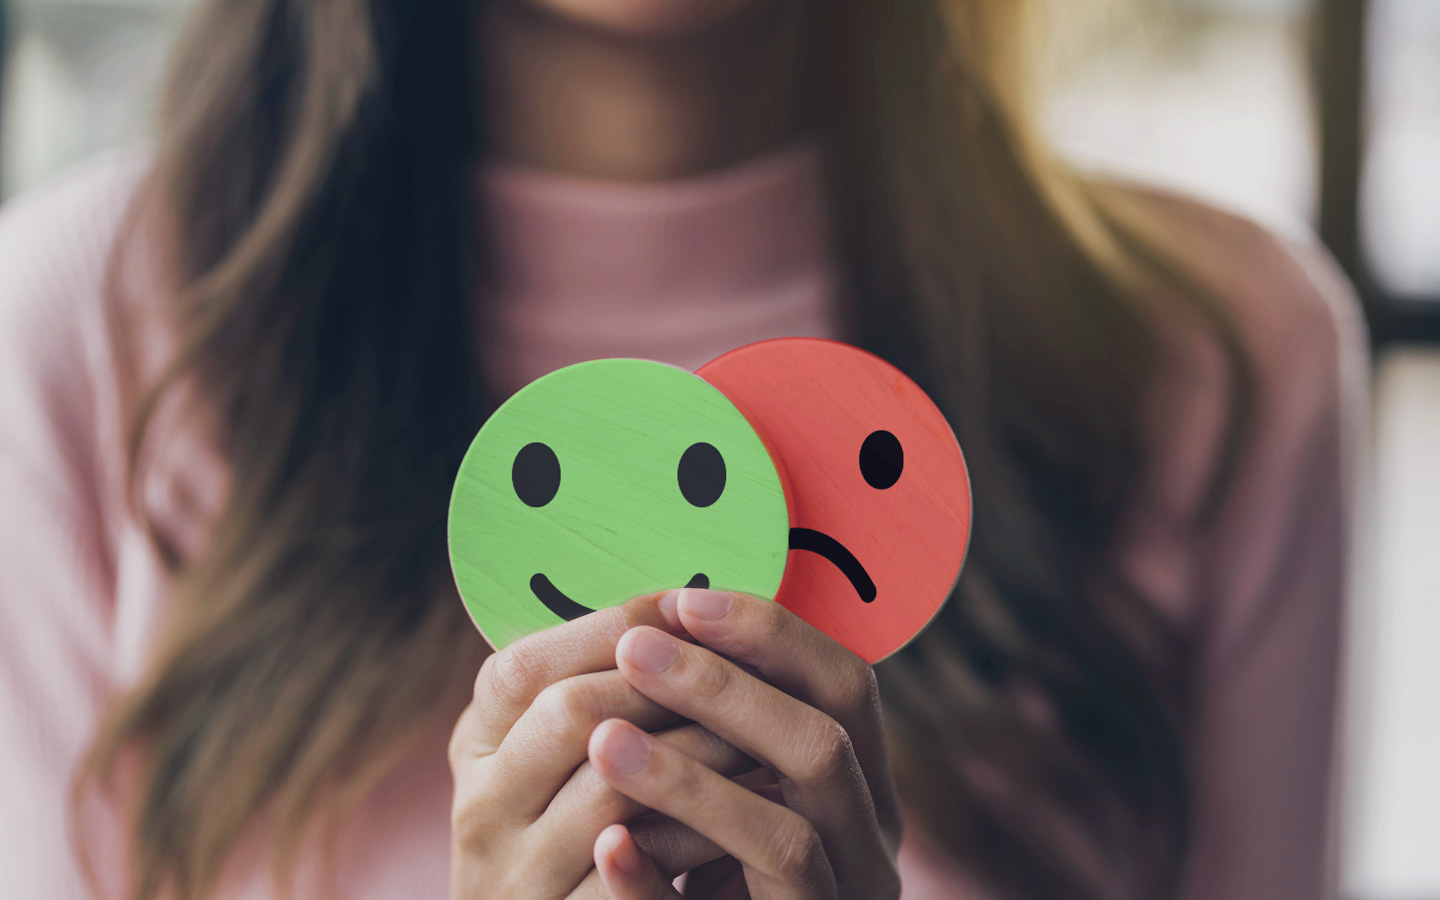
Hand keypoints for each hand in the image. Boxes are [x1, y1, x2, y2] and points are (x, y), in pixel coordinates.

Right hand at [448, 595, 751, 898]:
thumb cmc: (562, 837)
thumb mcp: (544, 761)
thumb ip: (586, 694)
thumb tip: (673, 608)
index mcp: (478, 749)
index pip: (523, 667)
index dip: (607, 628)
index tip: (682, 606)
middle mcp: (484, 810)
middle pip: (567, 713)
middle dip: (664, 682)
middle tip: (741, 667)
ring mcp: (522, 876)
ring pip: (613, 789)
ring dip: (699, 750)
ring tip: (761, 731)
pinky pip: (642, 870)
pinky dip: (703, 833)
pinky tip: (753, 808)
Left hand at [588, 589, 902, 898]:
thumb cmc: (720, 869)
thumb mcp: (741, 788)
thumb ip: (726, 725)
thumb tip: (659, 614)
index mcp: (861, 789)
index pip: (847, 687)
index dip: (773, 635)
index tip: (684, 600)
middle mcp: (868, 850)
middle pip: (823, 750)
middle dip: (727, 690)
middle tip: (637, 648)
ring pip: (786, 840)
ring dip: (691, 780)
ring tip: (603, 739)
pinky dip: (662, 885)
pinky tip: (608, 847)